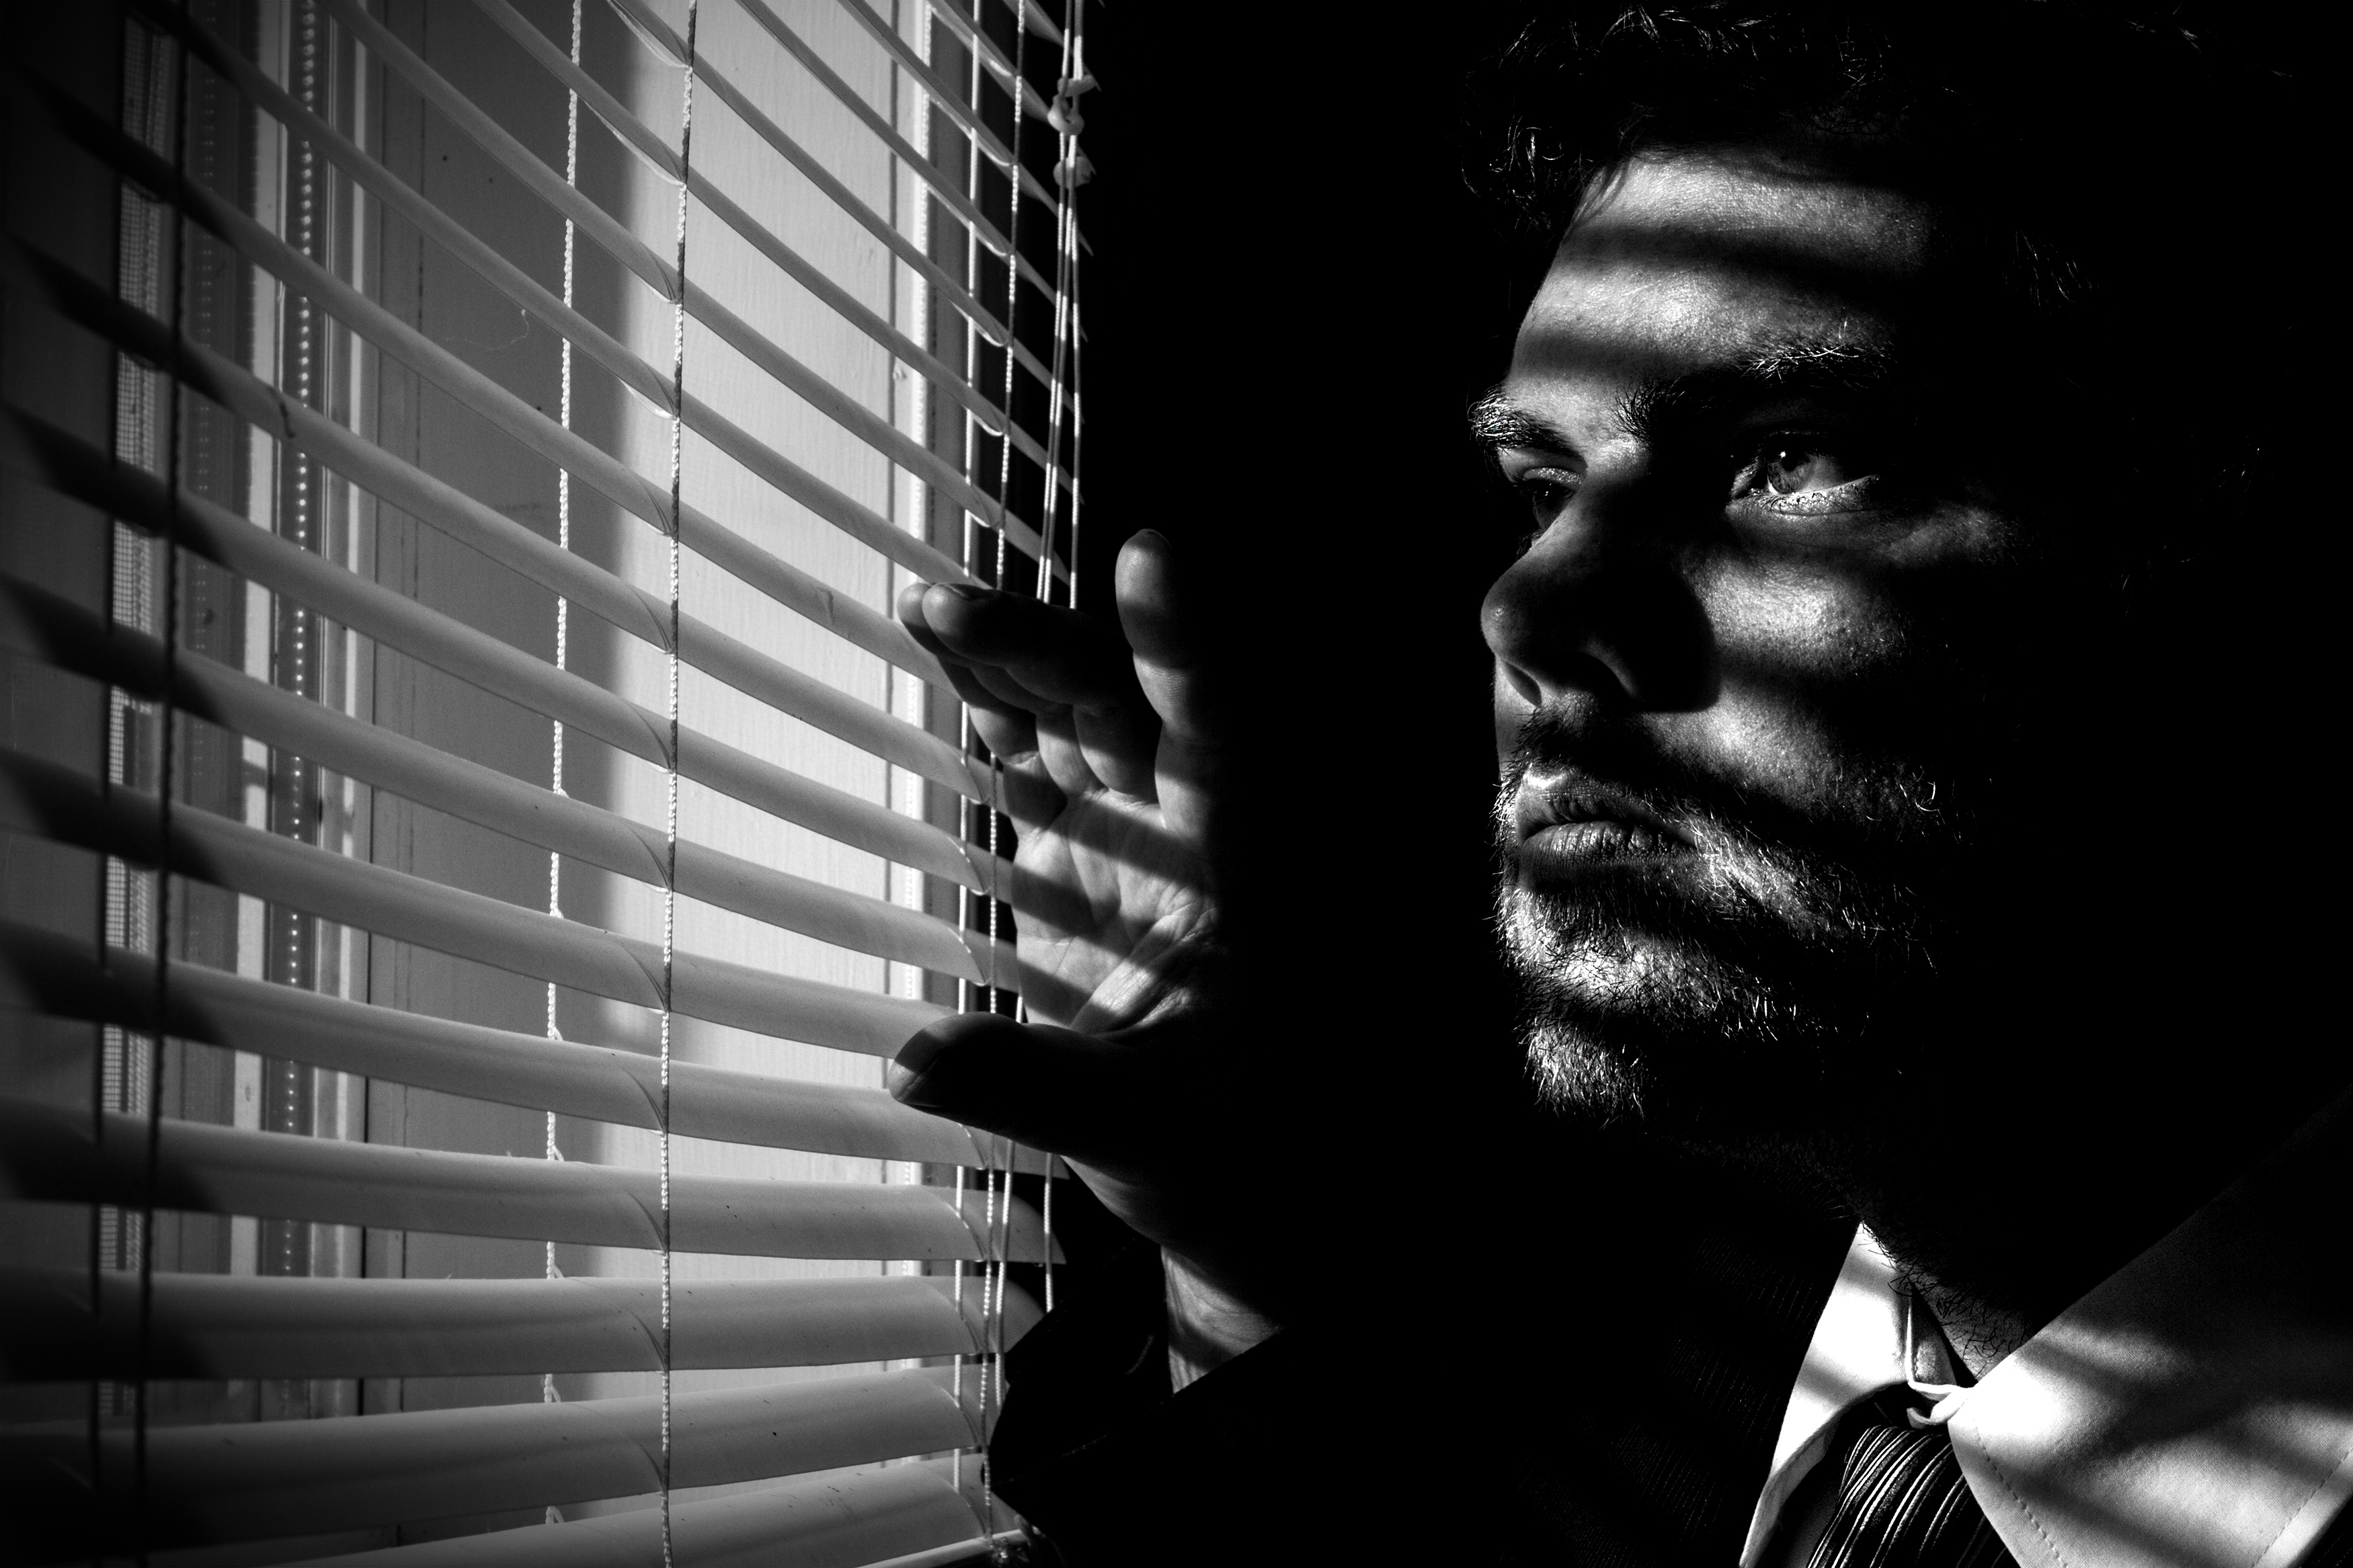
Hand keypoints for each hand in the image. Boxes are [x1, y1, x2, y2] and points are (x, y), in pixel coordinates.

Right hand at [889, 532, 1287, 1364]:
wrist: (1247, 1180)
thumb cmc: (1235, 1155)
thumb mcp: (1150, 1136)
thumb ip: (1040, 1090)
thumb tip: (914, 1062)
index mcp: (1241, 873)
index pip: (1220, 734)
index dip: (1183, 646)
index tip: (1152, 558)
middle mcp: (1189, 832)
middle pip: (1123, 706)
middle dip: (1048, 648)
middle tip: (954, 615)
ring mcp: (1130, 838)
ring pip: (1075, 715)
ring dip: (1011, 659)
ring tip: (936, 613)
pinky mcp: (1077, 861)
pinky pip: (1035, 759)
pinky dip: (993, 709)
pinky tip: (946, 660)